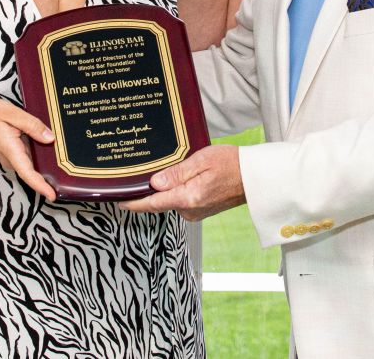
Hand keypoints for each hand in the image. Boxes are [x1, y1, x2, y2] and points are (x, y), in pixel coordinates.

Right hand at [0, 98, 56, 201]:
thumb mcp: (11, 113)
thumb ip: (32, 125)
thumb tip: (49, 138)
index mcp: (10, 150)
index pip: (26, 173)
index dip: (40, 186)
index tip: (52, 196)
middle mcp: (10, 159)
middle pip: (32, 173)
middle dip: (50, 178)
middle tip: (68, 177)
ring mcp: (11, 158)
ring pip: (31, 166)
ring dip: (46, 168)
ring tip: (64, 165)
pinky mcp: (12, 154)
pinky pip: (28, 159)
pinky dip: (40, 157)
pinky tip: (51, 150)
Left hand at [120, 144, 244, 220]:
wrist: (254, 177)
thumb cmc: (232, 164)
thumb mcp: (201, 160)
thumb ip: (176, 173)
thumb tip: (154, 183)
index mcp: (188, 198)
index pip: (153, 203)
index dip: (133, 202)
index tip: (118, 200)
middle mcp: (190, 210)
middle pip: (160, 201)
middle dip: (152, 188)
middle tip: (148, 170)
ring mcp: (196, 213)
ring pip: (171, 200)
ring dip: (168, 187)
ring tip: (176, 168)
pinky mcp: (200, 211)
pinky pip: (181, 201)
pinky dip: (178, 190)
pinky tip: (186, 176)